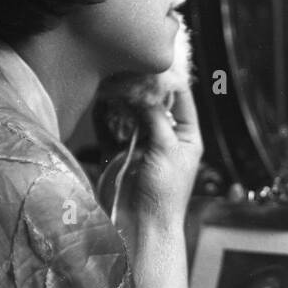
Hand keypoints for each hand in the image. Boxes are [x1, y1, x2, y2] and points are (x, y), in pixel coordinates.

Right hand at [98, 74, 202, 232]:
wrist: (141, 226)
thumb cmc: (164, 194)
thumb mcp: (166, 149)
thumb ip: (155, 117)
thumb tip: (144, 88)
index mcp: (186, 136)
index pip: (181, 98)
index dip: (169, 80)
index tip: (154, 61)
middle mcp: (164, 136)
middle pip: (153, 101)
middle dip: (140, 87)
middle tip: (126, 69)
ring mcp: (140, 143)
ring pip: (130, 111)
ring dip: (121, 97)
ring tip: (112, 80)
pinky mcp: (119, 152)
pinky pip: (111, 126)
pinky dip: (105, 113)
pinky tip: (101, 99)